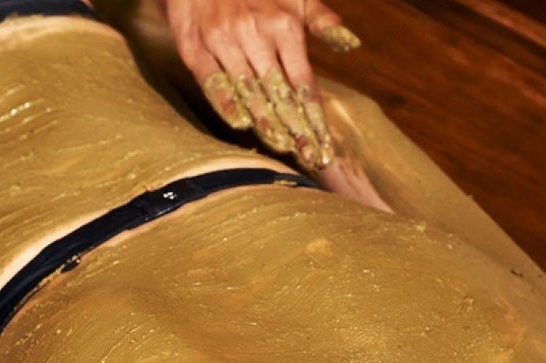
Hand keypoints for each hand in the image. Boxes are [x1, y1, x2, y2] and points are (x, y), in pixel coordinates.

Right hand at [165, 0, 361, 168]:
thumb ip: (323, 21)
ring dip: (267, 123)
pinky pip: (211, 79)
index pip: (304, 84)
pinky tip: (241, 124)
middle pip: (279, 94)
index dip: (316, 119)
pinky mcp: (193, 44)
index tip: (326, 148)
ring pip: (248, 90)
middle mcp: (254, 34)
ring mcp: (223, 39)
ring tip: (285, 148)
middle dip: (297, 130)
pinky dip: (225, 102)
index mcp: (284, 26)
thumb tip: (351, 43)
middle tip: (312, 159)